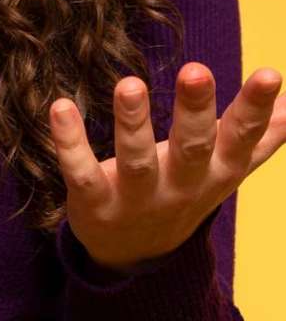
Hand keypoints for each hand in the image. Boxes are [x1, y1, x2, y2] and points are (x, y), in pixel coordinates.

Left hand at [49, 60, 285, 270]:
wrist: (135, 256)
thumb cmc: (183, 191)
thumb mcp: (226, 171)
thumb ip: (258, 139)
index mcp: (215, 171)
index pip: (240, 138)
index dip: (255, 109)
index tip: (270, 74)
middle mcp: (180, 185)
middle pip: (192, 148)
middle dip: (195, 111)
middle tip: (196, 70)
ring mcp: (137, 196)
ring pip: (137, 160)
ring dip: (132, 123)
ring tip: (129, 84)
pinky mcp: (95, 201)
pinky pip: (81, 172)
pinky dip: (70, 143)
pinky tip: (60, 107)